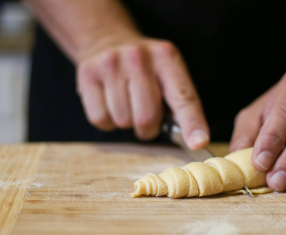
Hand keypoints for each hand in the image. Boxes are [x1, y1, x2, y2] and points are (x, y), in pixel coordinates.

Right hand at [77, 34, 208, 149]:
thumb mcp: (168, 74)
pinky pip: (100, 119)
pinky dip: (107, 122)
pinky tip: (109, 103)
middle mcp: (138, 57)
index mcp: (167, 58)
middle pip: (147, 118)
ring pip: (123, 121)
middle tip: (146, 117)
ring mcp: (110, 64)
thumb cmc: (145, 68)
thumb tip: (192, 138)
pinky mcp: (86, 74)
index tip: (198, 143)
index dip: (192, 124)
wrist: (107, 39)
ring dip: (127, 123)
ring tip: (126, 103)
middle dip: (148, 128)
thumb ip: (180, 102)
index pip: (183, 97)